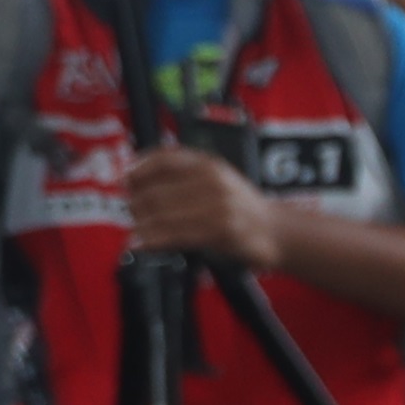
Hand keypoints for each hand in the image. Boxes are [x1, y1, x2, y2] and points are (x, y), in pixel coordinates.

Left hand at [119, 144, 283, 268]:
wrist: (278, 232)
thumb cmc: (241, 208)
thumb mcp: (217, 179)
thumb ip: (183, 175)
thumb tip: (134, 179)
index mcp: (208, 163)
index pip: (162, 159)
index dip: (138, 170)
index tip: (126, 182)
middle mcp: (212, 180)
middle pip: (155, 191)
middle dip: (136, 205)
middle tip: (133, 215)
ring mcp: (217, 205)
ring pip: (162, 215)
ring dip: (142, 227)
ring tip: (137, 233)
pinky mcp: (220, 231)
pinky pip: (175, 235)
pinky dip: (153, 241)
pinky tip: (141, 245)